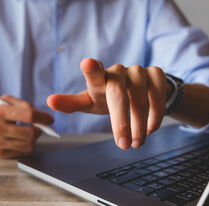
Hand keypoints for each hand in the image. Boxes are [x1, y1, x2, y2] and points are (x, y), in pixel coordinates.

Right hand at [0, 95, 53, 157]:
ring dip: (34, 139)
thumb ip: (23, 105)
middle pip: (30, 133)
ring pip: (28, 145)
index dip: (43, 117)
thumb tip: (42, 116)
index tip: (50, 119)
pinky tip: (20, 139)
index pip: (29, 115)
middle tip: (42, 127)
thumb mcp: (3, 101)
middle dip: (40, 130)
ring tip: (30, 132)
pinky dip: (25, 146)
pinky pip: (21, 152)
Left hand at [47, 58, 167, 149]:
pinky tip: (151, 128)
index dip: (91, 68)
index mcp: (99, 78)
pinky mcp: (156, 74)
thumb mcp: (90, 102)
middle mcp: (118, 71)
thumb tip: (49, 101)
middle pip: (119, 95)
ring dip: (140, 124)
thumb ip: (71, 103)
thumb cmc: (108, 98)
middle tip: (124, 145)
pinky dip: (156, 115)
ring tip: (137, 142)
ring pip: (141, 98)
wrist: (137, 91)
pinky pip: (159, 95)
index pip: (94, 72)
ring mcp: (138, 71)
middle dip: (121, 122)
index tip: (87, 63)